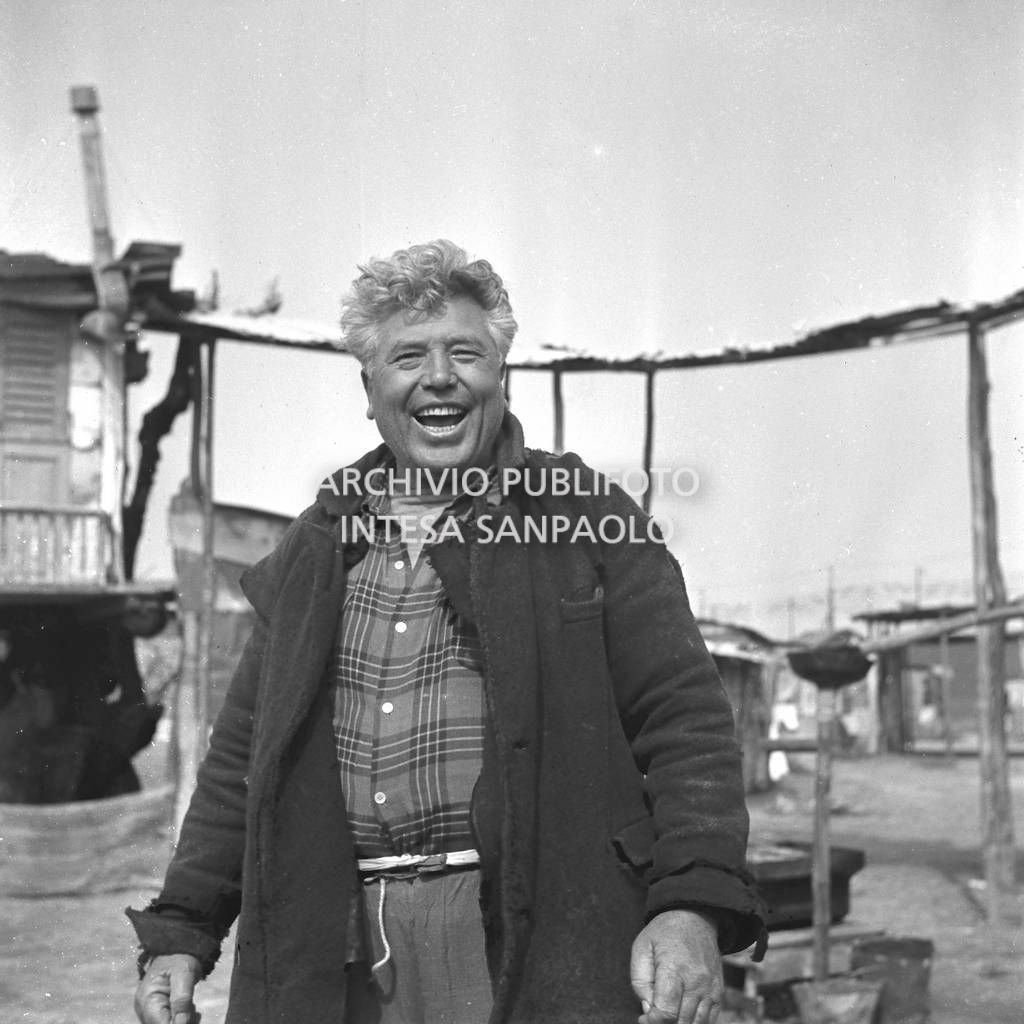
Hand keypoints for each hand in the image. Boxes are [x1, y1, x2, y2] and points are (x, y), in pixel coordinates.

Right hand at [134, 953, 202, 1023]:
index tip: (191, 1013)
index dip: (178, 1023)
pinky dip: (181, 1018)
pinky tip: (189, 1008)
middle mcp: (144, 1010)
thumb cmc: (180, 960)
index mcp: (147, 1000)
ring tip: (191, 1006)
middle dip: (181, 1021)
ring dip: (182, 1020)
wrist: (177, 952)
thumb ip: (182, 999)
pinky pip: (169, 1022)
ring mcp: (148, 1012)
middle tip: (192, 1008)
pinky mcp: (156, 1013)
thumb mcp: (184, 974)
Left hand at [630, 909, 722, 1023]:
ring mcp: (710, 988)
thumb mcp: (641, 948)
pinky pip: (710, 1020)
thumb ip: (640, 983)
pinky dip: (695, 1023)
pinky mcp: (719, 992)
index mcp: (674, 969)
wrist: (695, 917)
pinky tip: (683, 1014)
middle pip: (681, 1022)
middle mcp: (696, 982)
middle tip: (654, 1014)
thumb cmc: (664, 933)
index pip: (666, 1012)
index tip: (644, 1017)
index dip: (652, 1022)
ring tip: (668, 1012)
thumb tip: (649, 1010)